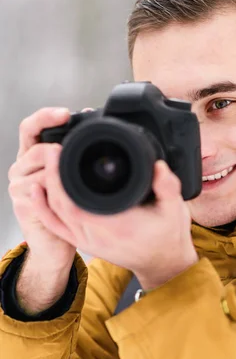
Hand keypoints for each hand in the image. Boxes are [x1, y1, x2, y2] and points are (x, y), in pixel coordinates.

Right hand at [8, 107, 76, 269]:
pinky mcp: (23, 204)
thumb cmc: (68, 208)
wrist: (56, 244)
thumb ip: (74, 152)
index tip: (65, 114)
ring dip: (62, 177)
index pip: (31, 126)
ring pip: (43, 171)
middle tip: (75, 157)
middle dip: (59, 151)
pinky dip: (57, 193)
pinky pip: (42, 193)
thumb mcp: (72, 174)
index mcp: (31, 155)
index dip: (46, 117)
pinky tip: (67, 194)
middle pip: (38, 148)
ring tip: (75, 187)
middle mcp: (22, 168)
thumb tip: (92, 122)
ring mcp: (19, 186)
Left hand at [31, 144, 197, 288]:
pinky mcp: (85, 243)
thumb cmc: (168, 238)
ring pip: (56, 214)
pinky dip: (44, 210)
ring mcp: (88, 241)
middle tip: (52, 151)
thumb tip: (158, 166)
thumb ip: (168, 186)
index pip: (77, 202)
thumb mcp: (175, 210)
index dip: (61, 178)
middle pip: (61, 205)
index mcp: (117, 226)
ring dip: (46, 190)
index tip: (60, 153)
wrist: (164, 264)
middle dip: (52, 176)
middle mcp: (98, 236)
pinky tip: (38, 192)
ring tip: (46, 164)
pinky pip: (58, 227)